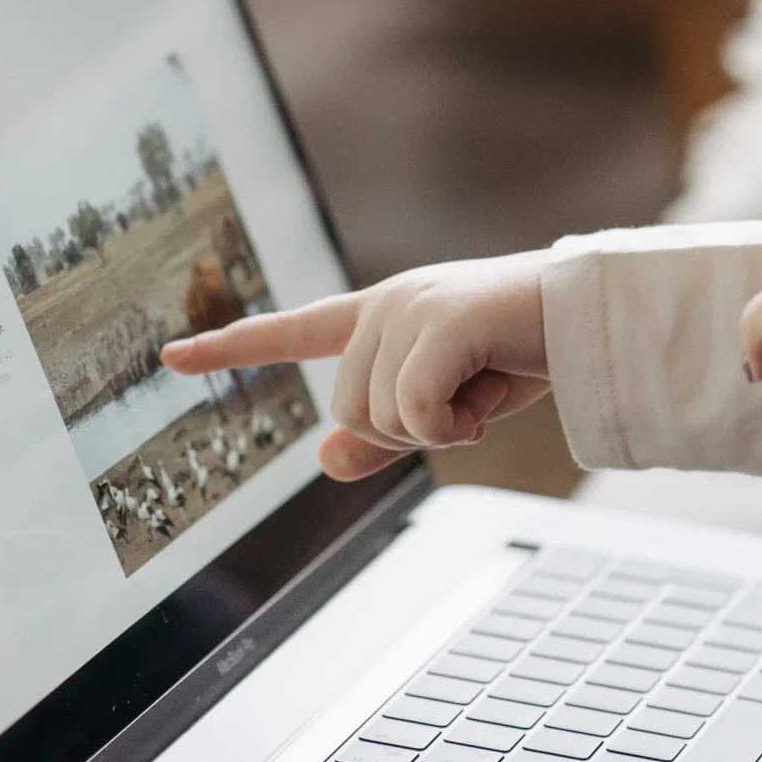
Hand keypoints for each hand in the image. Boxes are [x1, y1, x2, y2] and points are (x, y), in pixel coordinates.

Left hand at [161, 251, 550, 480]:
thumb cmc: (527, 352)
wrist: (591, 318)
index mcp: (383, 314)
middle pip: (347, 408)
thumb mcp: (450, 402)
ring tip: (485, 388)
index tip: (170, 355)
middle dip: (409, 428)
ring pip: (377, 415)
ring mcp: (410, 307)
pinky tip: (490, 395)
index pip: (292, 330)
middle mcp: (387, 303)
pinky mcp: (439, 321)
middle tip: (469, 402)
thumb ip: (384, 433)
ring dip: (439, 426)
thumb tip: (324, 458)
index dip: (229, 347)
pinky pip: (413, 411)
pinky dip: (453, 425)